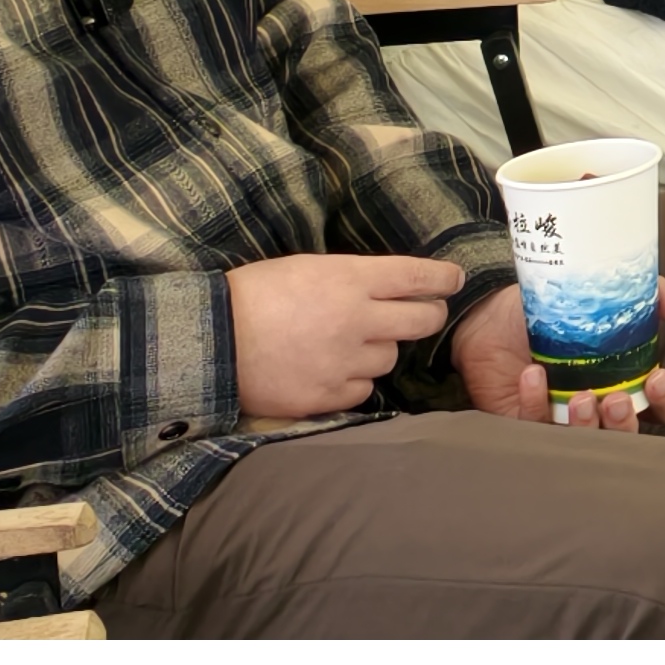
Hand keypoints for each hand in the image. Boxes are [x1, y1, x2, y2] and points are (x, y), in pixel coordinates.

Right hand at [225, 251, 465, 420]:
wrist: (210, 343)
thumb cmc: (255, 295)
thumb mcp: (308, 268)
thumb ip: (353, 278)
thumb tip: (390, 286)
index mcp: (350, 279)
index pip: (417, 276)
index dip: (443, 278)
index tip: (453, 280)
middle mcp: (357, 320)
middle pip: (423, 320)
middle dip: (427, 316)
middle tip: (420, 315)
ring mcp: (344, 362)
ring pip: (390, 358)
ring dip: (378, 350)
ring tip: (347, 344)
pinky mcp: (327, 397)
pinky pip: (363, 391)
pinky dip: (354, 382)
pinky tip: (330, 371)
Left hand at [451, 279, 664, 430]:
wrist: (490, 311)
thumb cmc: (550, 307)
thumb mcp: (600, 295)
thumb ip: (646, 296)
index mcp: (622, 379)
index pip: (659, 406)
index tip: (658, 378)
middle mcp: (596, 405)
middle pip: (626, 436)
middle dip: (624, 424)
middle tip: (614, 399)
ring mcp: (561, 419)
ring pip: (585, 445)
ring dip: (586, 427)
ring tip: (578, 396)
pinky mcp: (524, 423)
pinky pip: (535, 429)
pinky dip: (535, 406)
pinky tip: (533, 376)